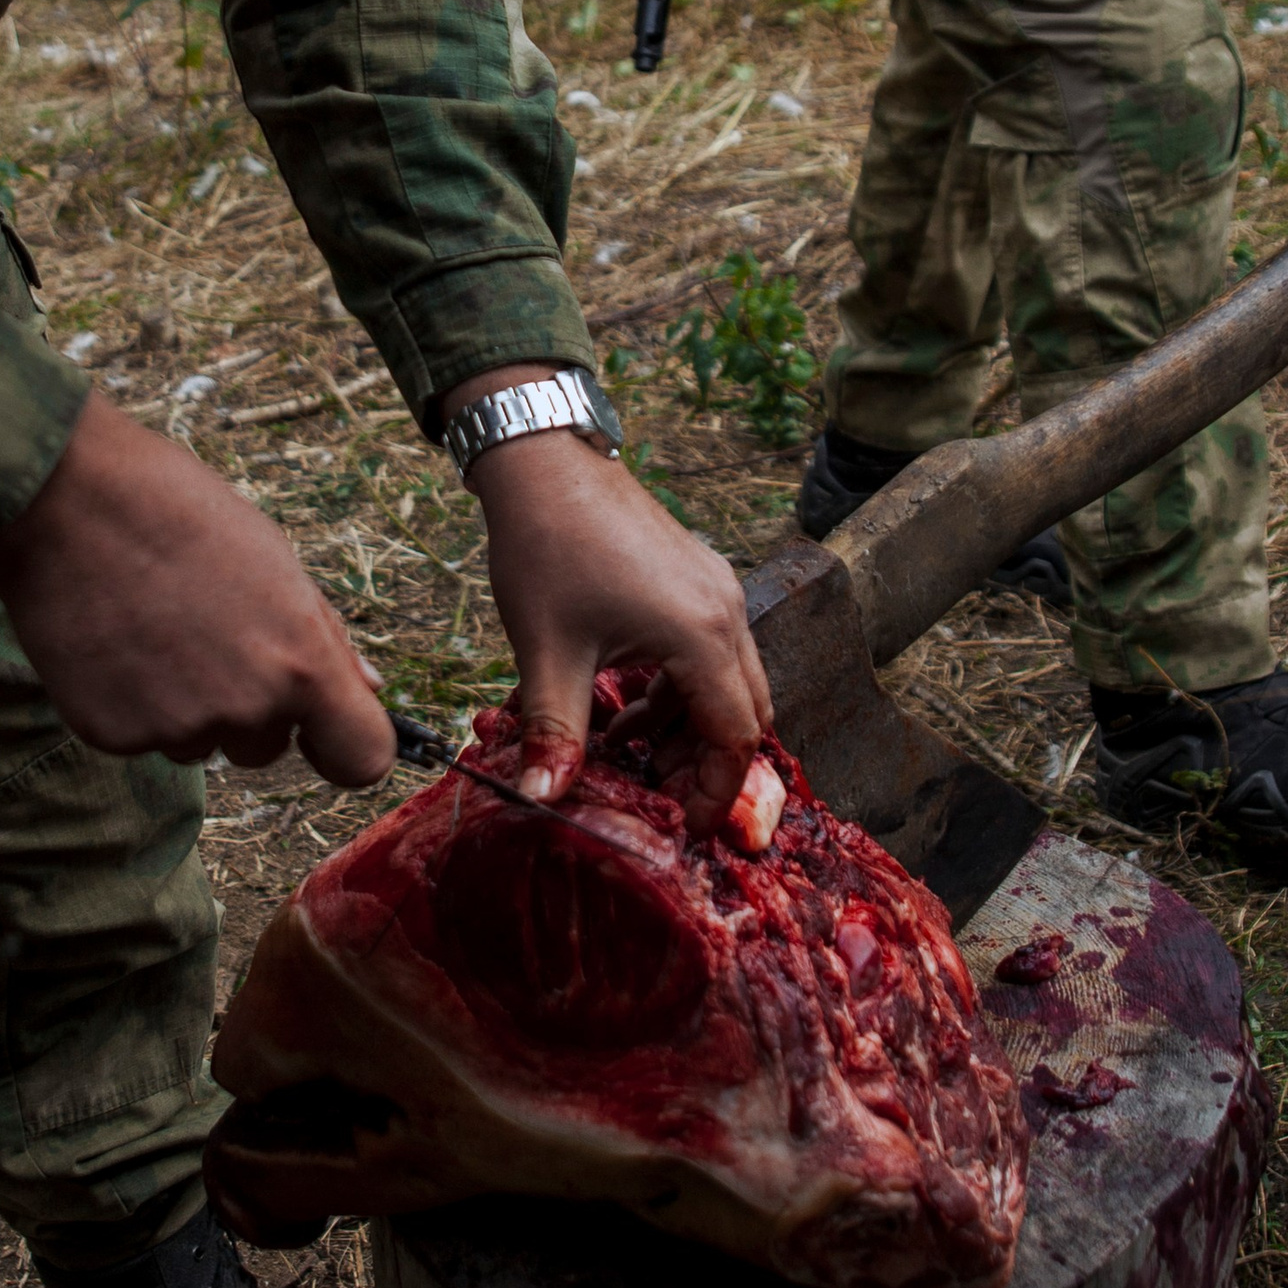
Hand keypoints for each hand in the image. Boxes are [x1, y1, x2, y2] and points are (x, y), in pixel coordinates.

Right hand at [0, 393, 394, 784]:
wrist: (66, 497)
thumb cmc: (178, 509)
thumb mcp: (273, 556)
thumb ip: (323, 632)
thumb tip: (367, 686)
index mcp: (302, 660)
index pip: (361, 757)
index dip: (346, 744)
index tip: (324, 731)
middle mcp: (246, 707)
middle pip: (268, 748)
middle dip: (249, 706)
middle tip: (207, 632)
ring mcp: (176, 727)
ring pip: (199, 743)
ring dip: (187, 705)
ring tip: (152, 624)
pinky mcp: (112, 736)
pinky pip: (141, 737)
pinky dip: (131, 702)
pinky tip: (114, 641)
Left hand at [453, 379, 770, 834]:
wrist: (543, 461)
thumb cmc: (547, 546)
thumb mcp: (548, 651)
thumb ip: (555, 732)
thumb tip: (542, 801)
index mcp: (700, 633)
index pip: (735, 737)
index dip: (714, 792)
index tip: (681, 826)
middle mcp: (724, 611)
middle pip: (746, 712)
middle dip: (704, 764)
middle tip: (654, 794)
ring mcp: (714, 589)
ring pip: (727, 682)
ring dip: (686, 726)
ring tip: (624, 751)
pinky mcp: (696, 577)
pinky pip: (708, 650)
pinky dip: (678, 689)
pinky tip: (621, 704)